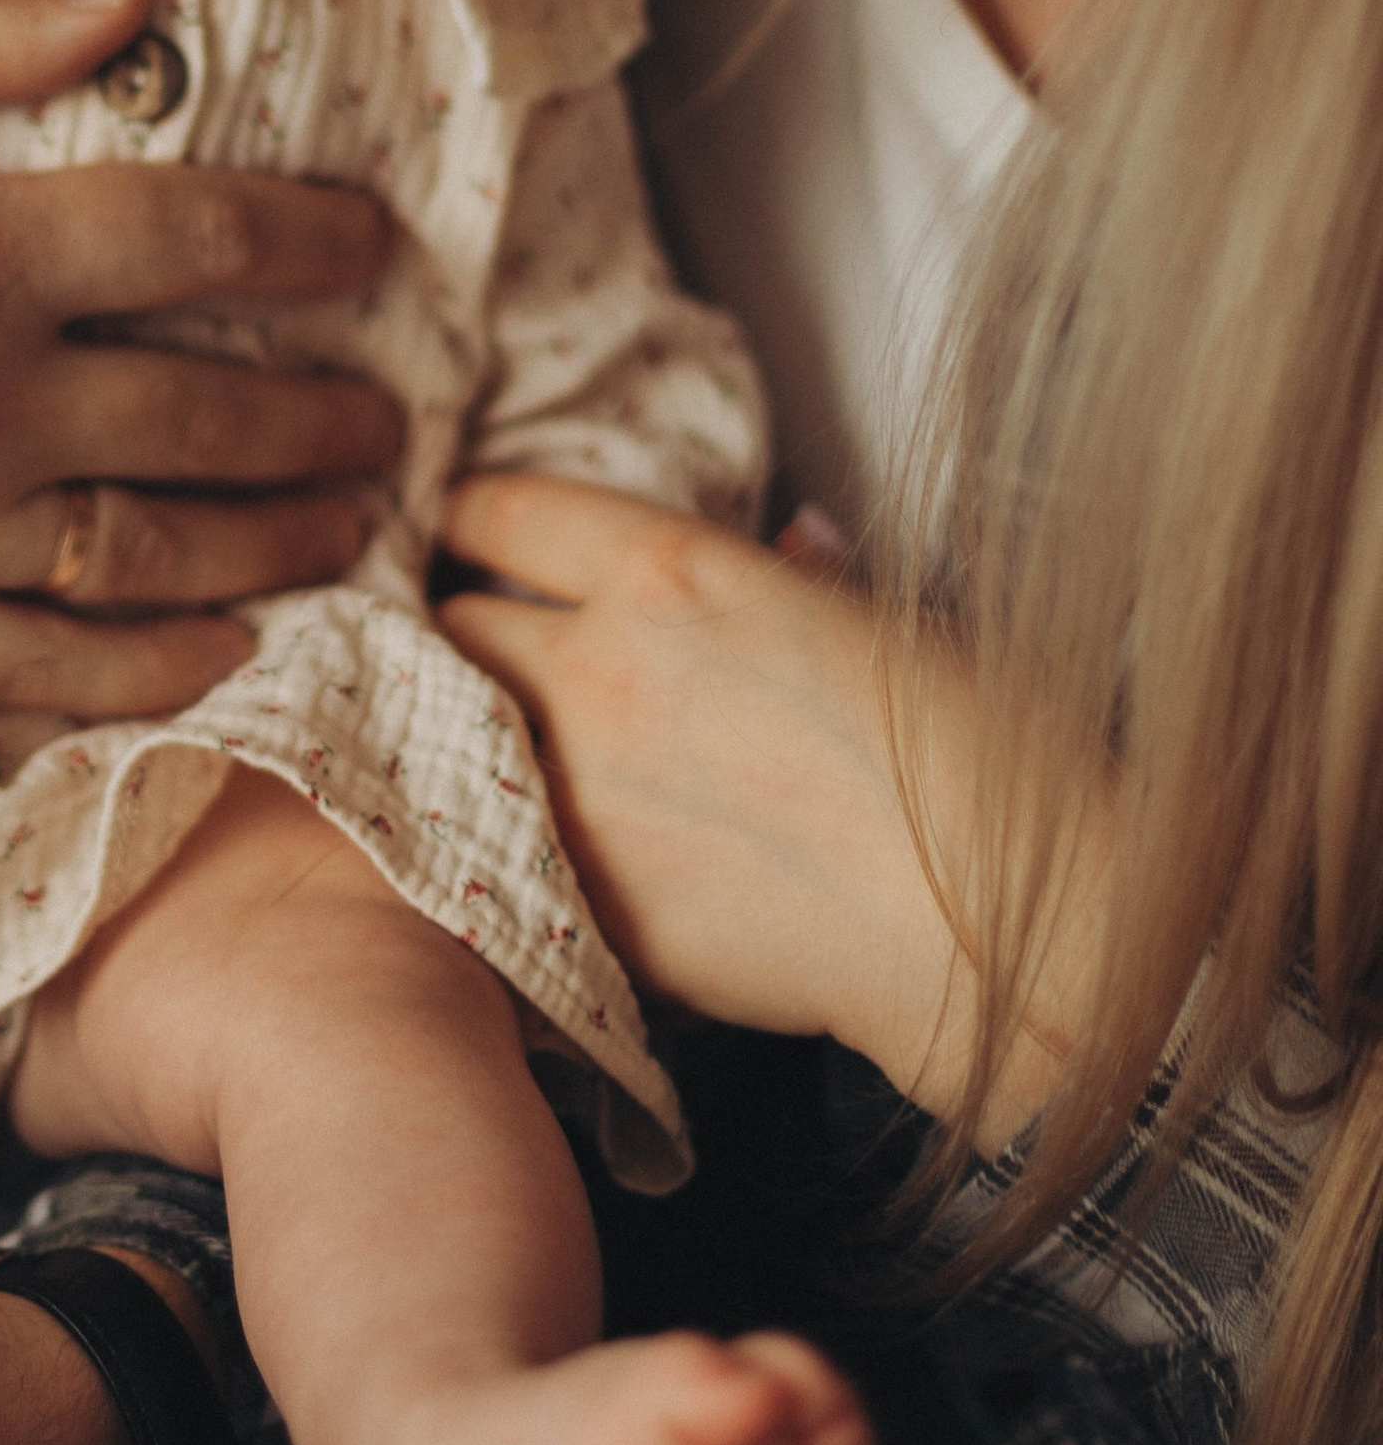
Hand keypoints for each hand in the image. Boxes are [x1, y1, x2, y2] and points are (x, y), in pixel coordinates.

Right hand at [0, 0, 402, 710]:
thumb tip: (131, 0)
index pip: (193, 236)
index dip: (309, 238)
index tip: (374, 245)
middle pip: (205, 417)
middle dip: (324, 418)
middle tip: (393, 417)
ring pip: (148, 556)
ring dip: (274, 545)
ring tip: (348, 529)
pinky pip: (36, 674)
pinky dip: (146, 668)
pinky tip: (222, 648)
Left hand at [436, 472, 1035, 1128]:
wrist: (989, 931)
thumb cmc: (974, 761)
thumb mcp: (879, 622)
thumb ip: (788, 581)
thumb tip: (783, 548)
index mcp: (669, 575)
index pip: (505, 513)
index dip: (479, 519)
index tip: (472, 533)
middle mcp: (598, 670)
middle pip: (454, 622)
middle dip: (465, 628)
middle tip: (485, 645)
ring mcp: (577, 794)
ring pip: (460, 742)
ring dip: (480, 737)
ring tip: (513, 748)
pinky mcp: (583, 902)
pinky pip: (510, 852)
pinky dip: (521, 841)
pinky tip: (568, 848)